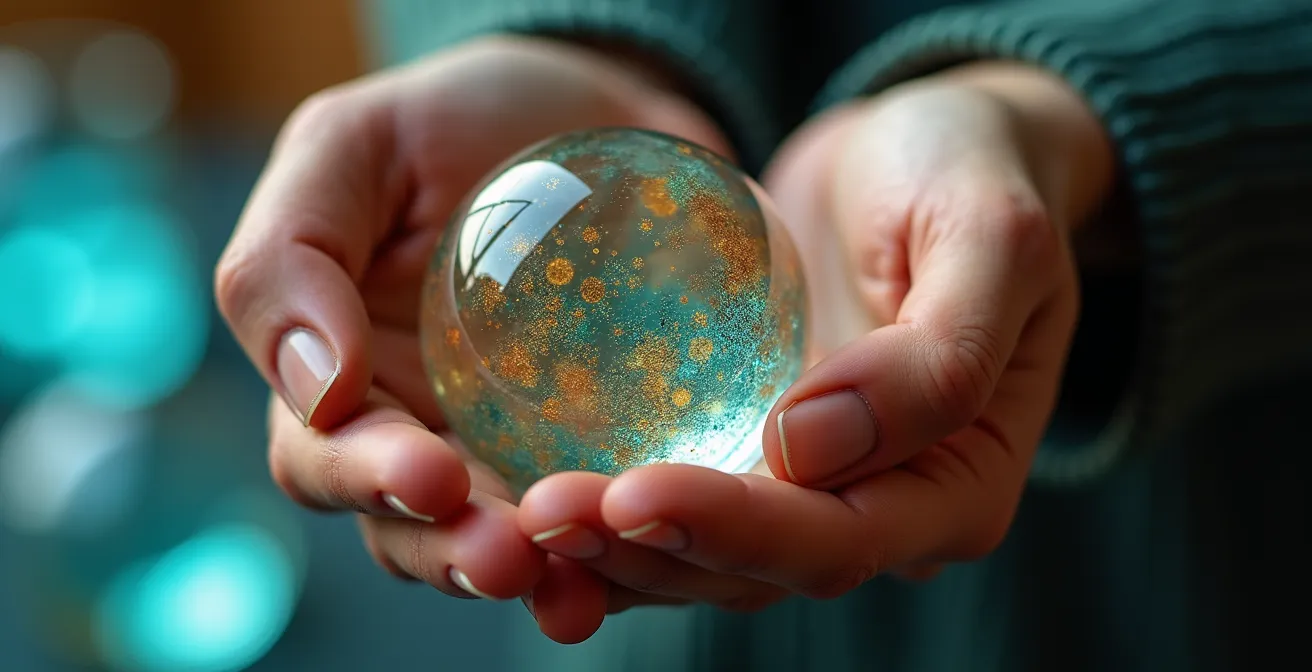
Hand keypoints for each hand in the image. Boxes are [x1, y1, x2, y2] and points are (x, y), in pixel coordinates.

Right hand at [213, 35, 732, 643]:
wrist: (596, 108)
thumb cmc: (456, 120)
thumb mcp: (352, 147)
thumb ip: (291, 253)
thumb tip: (313, 388)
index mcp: (344, 377)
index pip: (325, 455)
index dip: (367, 478)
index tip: (431, 475)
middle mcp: (424, 432)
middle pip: (417, 531)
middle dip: (456, 555)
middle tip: (511, 558)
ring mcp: (519, 451)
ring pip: (513, 545)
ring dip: (541, 573)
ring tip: (579, 581)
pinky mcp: (610, 448)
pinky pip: (614, 516)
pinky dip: (628, 544)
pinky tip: (663, 546)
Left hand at [517, 62, 1113, 621]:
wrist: (921, 151)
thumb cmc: (968, 178)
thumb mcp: (990, 239)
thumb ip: (937, 356)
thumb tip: (808, 448)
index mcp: (958, 486)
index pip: (840, 538)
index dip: (737, 531)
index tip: (635, 493)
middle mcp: (881, 510)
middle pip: (755, 569)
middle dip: (648, 551)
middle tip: (545, 512)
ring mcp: (808, 486)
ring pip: (701, 554)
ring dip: (611, 548)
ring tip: (521, 516)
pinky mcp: (747, 449)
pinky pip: (674, 498)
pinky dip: (607, 514)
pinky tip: (526, 499)